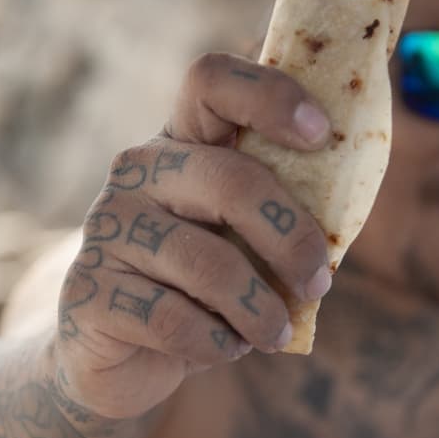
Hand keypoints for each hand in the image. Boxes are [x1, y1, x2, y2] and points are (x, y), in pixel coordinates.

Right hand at [54, 53, 332, 418]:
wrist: (116, 356)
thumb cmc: (199, 288)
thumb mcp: (240, 240)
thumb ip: (279, 213)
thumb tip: (350, 196)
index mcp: (180, 144)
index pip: (211, 82)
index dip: (270, 96)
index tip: (320, 133)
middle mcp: (136, 171)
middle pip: (230, 180)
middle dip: (291, 239)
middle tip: (319, 284)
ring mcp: (107, 227)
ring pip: (208, 264)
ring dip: (260, 310)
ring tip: (275, 334)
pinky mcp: (89, 291)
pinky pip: (176, 320)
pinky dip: (217, 343)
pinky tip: (224, 347)